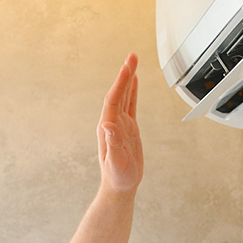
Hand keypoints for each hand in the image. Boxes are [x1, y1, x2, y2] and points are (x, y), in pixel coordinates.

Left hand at [97, 53, 142, 193]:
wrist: (119, 186)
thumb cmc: (117, 177)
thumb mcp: (116, 162)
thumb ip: (113, 144)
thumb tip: (107, 125)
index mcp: (108, 127)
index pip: (113, 100)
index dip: (120, 83)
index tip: (127, 67)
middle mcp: (112, 122)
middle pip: (118, 93)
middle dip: (125, 74)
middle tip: (132, 56)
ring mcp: (120, 124)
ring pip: (124, 96)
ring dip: (128, 79)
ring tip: (132, 62)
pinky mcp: (127, 128)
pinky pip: (130, 105)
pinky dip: (132, 92)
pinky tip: (134, 82)